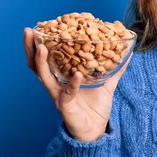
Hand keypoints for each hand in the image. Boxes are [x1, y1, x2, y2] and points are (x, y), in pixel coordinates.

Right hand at [24, 27, 131, 142]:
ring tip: (42, 47)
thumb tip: (128, 53)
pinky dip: (72, 83)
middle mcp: (55, 83)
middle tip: (29, 31)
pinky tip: (77, 74)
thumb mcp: (107, 84)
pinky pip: (67, 93)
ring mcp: (57, 95)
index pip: (46, 56)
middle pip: (36, 64)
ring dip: (41, 61)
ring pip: (43, 76)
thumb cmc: (95, 106)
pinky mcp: (65, 106)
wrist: (96, 130)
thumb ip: (115, 69)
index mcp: (61, 76)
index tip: (38, 26)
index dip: (40, 42)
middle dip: (30, 47)